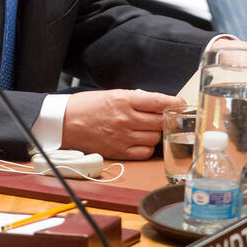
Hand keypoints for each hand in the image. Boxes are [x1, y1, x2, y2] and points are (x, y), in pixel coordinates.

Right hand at [62, 89, 182, 159]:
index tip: (181, 104)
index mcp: (124, 100)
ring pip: (155, 137)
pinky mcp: (118, 151)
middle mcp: (125, 118)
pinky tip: (142, 141)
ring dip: (156, 133)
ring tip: (149, 128)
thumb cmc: (87, 106)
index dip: (174, 103)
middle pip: (160, 121)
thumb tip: (158, 104)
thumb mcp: (112, 94)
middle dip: (167, 119)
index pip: (159, 101)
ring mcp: (123, 136)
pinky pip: (144, 152)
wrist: (65, 122)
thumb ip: (135, 100)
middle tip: (168, 118)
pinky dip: (148, 147)